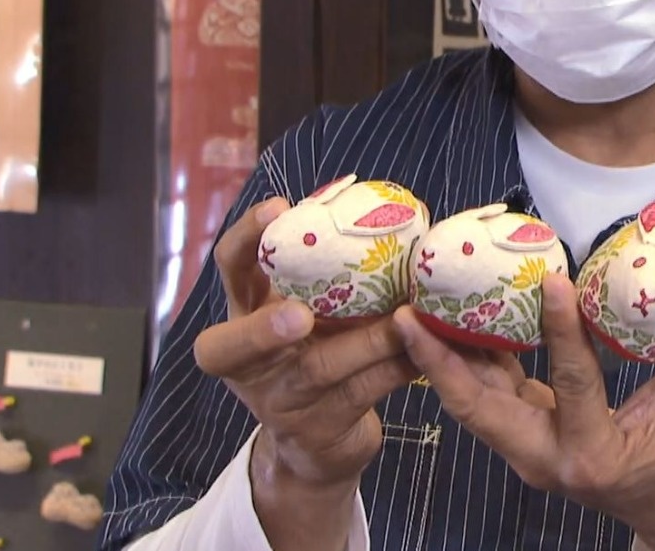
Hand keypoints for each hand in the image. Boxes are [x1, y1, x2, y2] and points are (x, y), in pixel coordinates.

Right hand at [193, 197, 418, 548]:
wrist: (317, 445)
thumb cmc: (314, 354)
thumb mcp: (306, 313)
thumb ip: (323, 274)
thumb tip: (377, 208)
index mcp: (244, 315)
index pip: (229, 270)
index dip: (245, 239)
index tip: (277, 208)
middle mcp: (249, 362)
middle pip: (234, 347)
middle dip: (266, 331)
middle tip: (299, 316)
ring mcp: (280, 401)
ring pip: (319, 370)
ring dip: (366, 342)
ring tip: (402, 321)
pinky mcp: (319, 430)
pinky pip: (364, 393)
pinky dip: (397, 368)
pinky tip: (425, 351)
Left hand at [392, 273, 654, 550]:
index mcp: (594, 455)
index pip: (573, 385)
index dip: (562, 332)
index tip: (550, 279)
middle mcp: (545, 460)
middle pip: (479, 409)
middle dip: (440, 361)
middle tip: (408, 312)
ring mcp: (526, 453)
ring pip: (470, 404)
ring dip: (439, 360)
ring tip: (409, 308)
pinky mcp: (520, 438)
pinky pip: (484, 398)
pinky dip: (463, 362)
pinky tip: (448, 319)